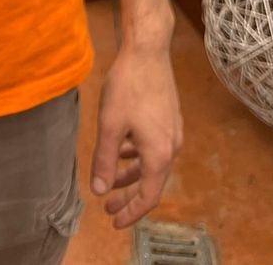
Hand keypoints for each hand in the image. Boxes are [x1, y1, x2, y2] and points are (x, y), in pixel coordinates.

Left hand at [90, 42, 181, 228]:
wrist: (148, 51)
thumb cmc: (128, 87)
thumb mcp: (110, 126)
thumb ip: (105, 161)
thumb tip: (99, 191)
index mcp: (159, 154)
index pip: (147, 197)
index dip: (131, 212)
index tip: (113, 221)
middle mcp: (171, 147)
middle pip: (151, 183)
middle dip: (129, 197)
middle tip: (108, 206)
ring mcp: (173, 131)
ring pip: (152, 164)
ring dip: (132, 175)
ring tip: (110, 180)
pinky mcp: (169, 117)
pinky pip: (154, 147)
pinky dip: (138, 156)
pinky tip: (122, 149)